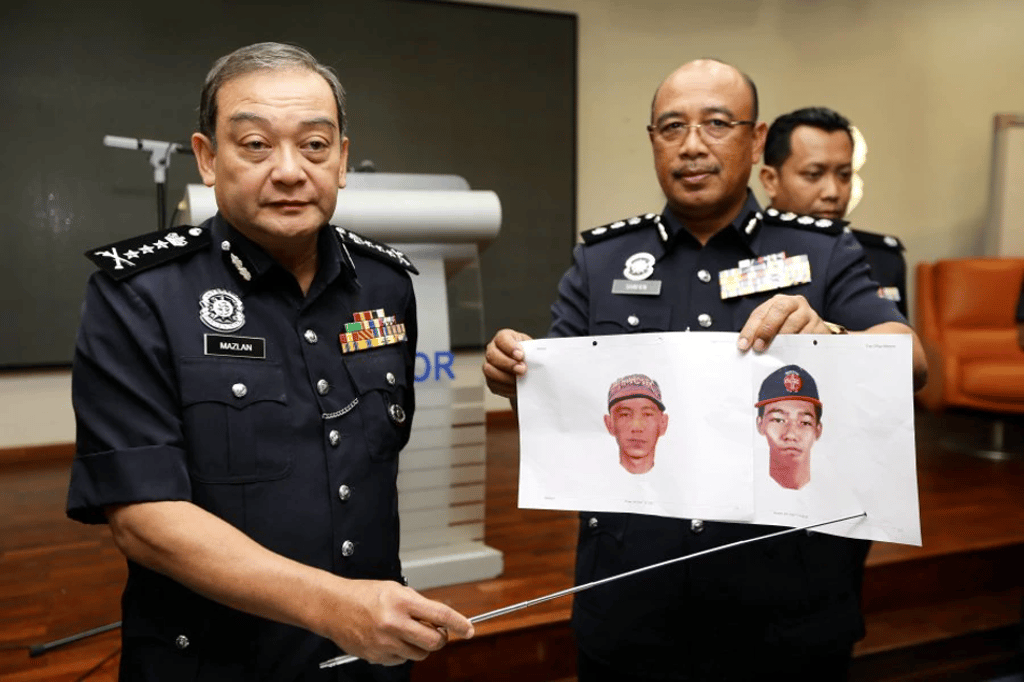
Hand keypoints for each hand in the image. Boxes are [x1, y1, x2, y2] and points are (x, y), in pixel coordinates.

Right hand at [321, 579, 473, 665]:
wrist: (333, 607)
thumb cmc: (363, 595)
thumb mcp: (395, 590)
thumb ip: (418, 604)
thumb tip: (440, 619)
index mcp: (401, 602)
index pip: (441, 615)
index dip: (460, 623)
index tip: (469, 629)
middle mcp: (394, 624)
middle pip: (434, 642)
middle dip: (441, 638)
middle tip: (436, 631)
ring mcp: (385, 643)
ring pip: (420, 654)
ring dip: (421, 645)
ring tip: (408, 631)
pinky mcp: (378, 657)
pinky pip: (402, 660)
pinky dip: (404, 651)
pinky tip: (393, 638)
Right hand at [483, 328, 531, 399]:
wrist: (527, 367)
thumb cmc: (528, 355)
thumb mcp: (531, 348)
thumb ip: (531, 351)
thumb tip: (534, 360)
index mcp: (503, 338)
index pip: (502, 339)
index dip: (510, 347)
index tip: (520, 355)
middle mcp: (492, 349)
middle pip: (492, 355)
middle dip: (508, 364)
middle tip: (522, 369)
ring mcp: (489, 364)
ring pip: (489, 370)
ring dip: (505, 376)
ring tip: (520, 379)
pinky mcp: (490, 379)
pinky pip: (493, 384)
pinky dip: (506, 387)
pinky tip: (516, 387)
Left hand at [736, 294, 829, 351]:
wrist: (814, 329)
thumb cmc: (788, 327)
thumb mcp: (772, 325)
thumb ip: (759, 332)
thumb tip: (745, 346)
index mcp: (779, 301)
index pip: (761, 312)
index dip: (750, 329)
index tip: (743, 345)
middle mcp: (795, 303)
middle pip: (780, 310)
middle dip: (767, 329)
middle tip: (759, 347)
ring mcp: (809, 314)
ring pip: (795, 323)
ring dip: (782, 339)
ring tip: (774, 351)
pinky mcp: (821, 327)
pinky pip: (808, 336)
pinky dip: (798, 345)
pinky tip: (791, 352)